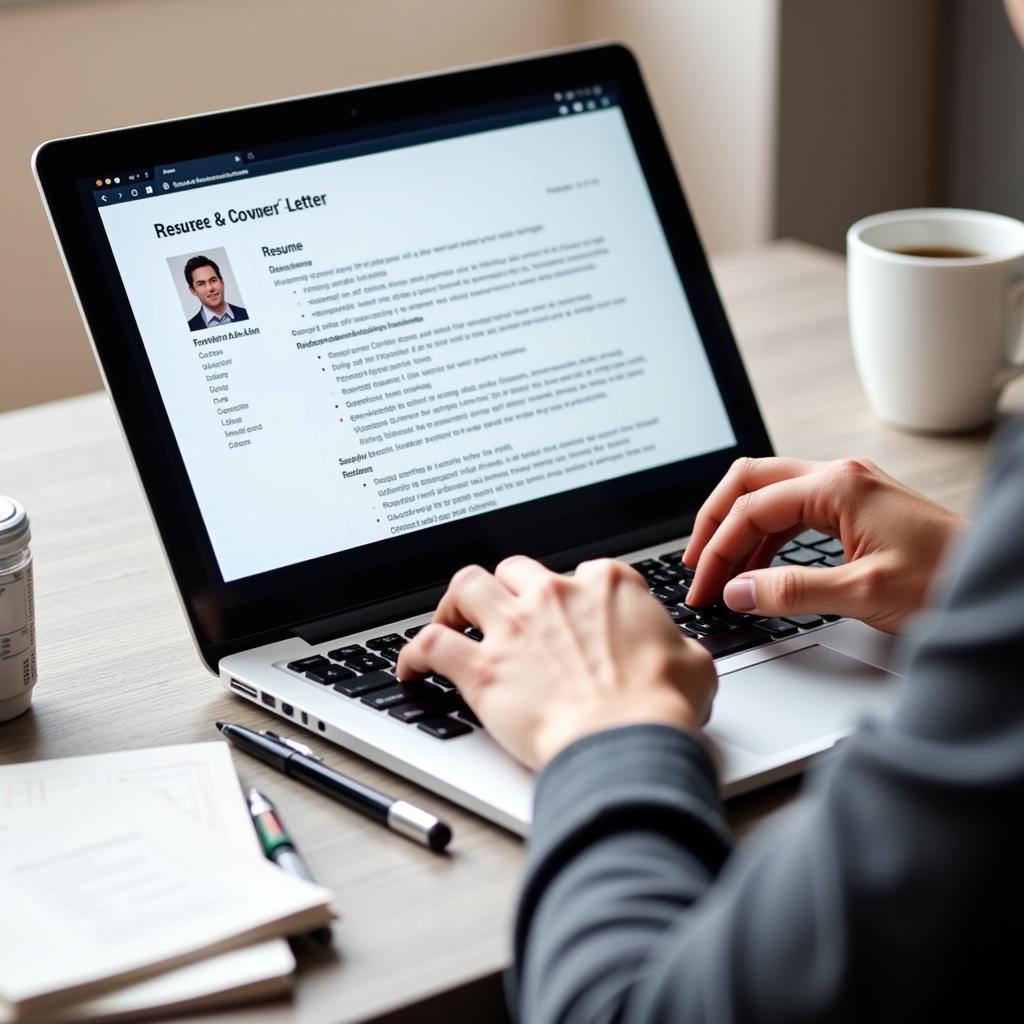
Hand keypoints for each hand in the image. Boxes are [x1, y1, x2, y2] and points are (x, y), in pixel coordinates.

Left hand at [396, 557, 716, 769]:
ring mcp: (514, 626)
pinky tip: (412, 668)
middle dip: (509, 588)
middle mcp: (553, 594)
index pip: (580, 572)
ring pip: (466, 587)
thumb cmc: (660, 706)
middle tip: (507, 612)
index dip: (572, 595)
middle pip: (515, 571)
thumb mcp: (693, 661)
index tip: (569, 616)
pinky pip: (430, 644)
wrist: (627, 742)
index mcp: (605, 584)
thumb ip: (674, 642)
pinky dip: (415, 653)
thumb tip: (673, 648)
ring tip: (452, 618)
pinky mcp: (481, 667)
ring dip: (455, 601)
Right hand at [683, 456, 967, 633]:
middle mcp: (840, 477)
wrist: (997, 579)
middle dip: (715, 522)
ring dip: (738, 530)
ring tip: (720, 570)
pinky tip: (757, 565)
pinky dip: (765, 536)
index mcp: (838, 486)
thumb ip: (792, 591)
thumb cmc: (948, 580)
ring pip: (769, 494)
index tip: (704, 585)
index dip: (718, 549)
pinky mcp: (855, 507)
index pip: (753, 508)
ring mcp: (848, 488)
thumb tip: (738, 591)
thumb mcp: (863, 593)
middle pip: (750, 482)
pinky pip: (793, 511)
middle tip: (695, 563)